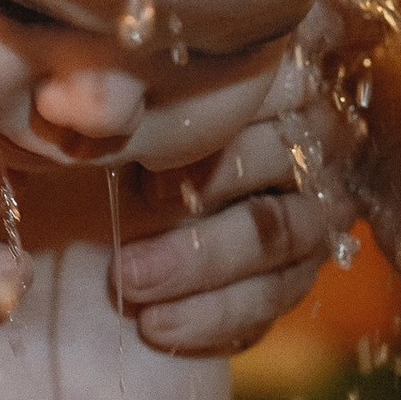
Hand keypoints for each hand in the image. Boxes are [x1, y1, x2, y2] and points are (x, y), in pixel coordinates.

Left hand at [111, 75, 358, 358]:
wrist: (122, 205)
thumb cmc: (120, 130)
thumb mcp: (119, 104)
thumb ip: (121, 89)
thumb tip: (86, 98)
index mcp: (277, 73)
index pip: (271, 83)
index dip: (215, 119)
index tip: (148, 158)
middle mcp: (313, 136)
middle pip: (283, 156)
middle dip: (208, 185)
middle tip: (138, 214)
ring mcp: (314, 208)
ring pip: (278, 233)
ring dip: (201, 262)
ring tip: (130, 283)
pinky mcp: (298, 273)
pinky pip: (273, 297)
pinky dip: (213, 315)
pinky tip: (156, 325)